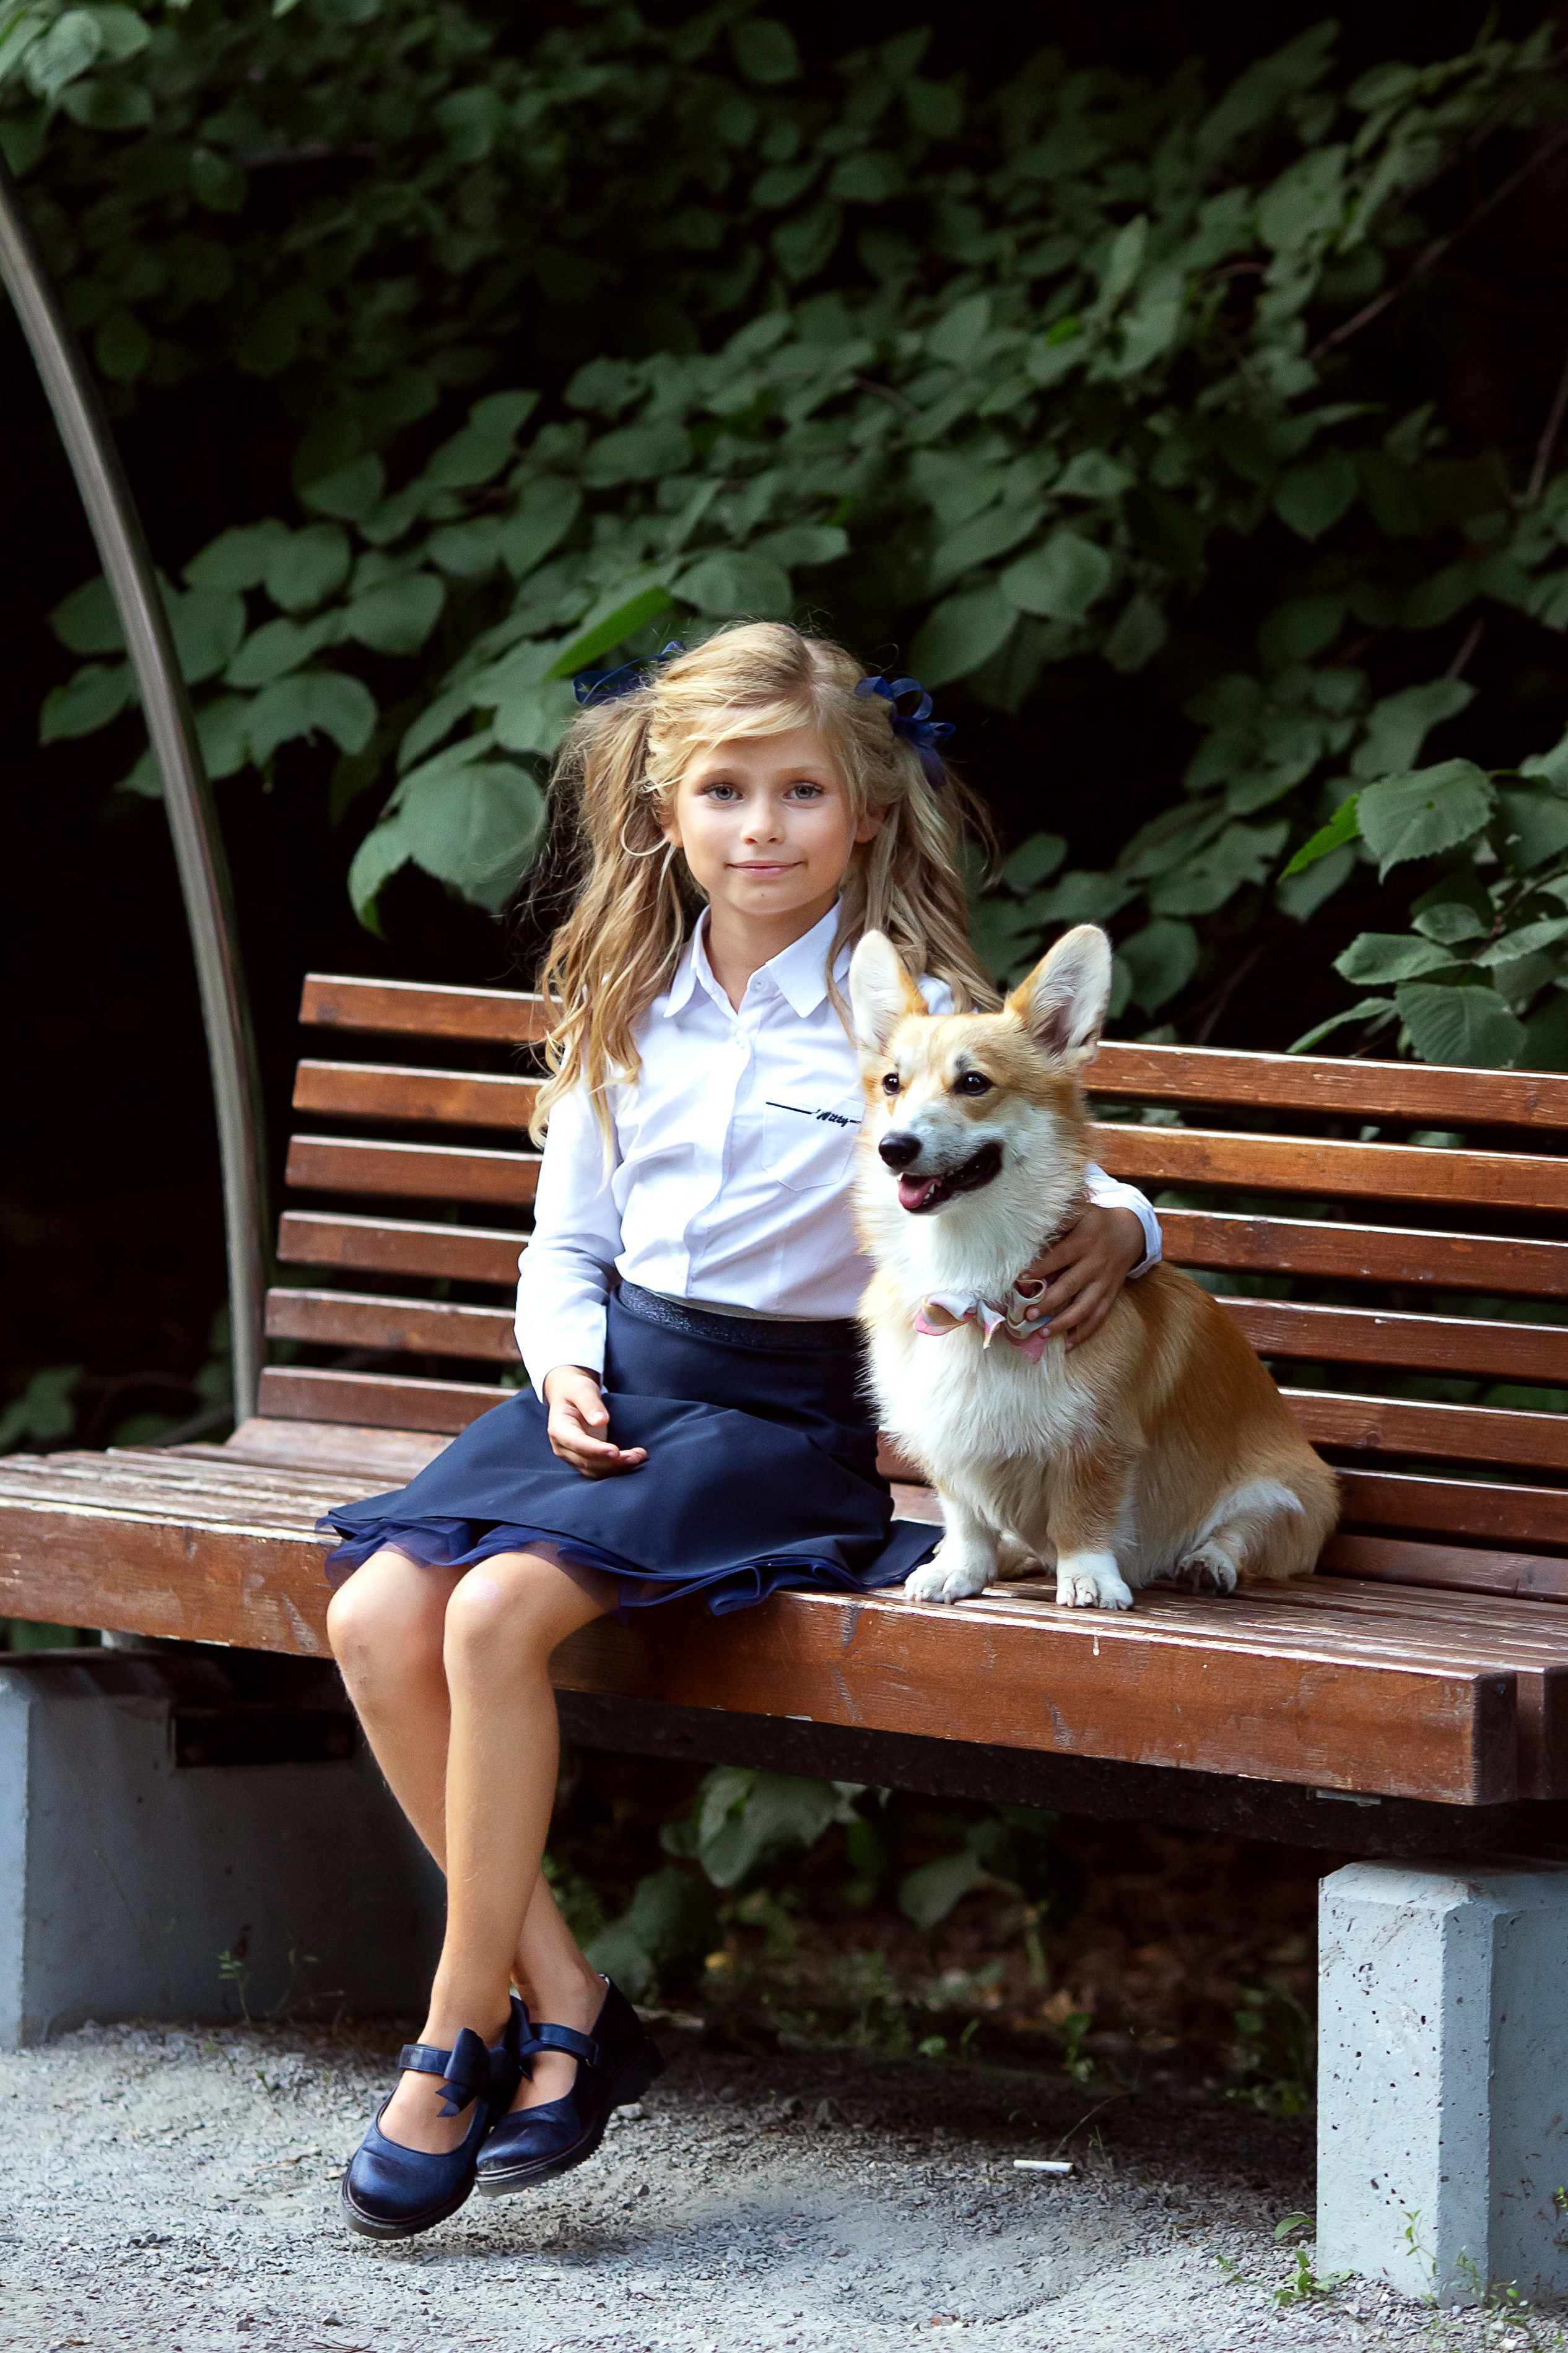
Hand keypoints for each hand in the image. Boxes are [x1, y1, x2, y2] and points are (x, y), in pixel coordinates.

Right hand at [542, 1366, 647, 1477]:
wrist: (570, 1396)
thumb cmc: (575, 1390)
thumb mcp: (582, 1390)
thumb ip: (590, 1404)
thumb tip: (601, 1421)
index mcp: (558, 1429)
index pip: (577, 1443)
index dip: (596, 1450)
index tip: (616, 1451)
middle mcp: (562, 1447)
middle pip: (587, 1460)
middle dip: (613, 1461)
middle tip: (638, 1455)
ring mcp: (572, 1456)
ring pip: (594, 1470)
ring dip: (617, 1467)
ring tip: (639, 1456)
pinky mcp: (583, 1459)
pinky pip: (599, 1470)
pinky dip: (616, 1468)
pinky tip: (632, 1460)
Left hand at [1016, 1205, 1145, 1352]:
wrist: (1131, 1232)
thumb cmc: (1096, 1221)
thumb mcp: (1081, 1211)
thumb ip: (1060, 1218)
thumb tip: (1032, 1226)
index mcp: (1084, 1241)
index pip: (1059, 1257)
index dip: (1041, 1268)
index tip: (1021, 1279)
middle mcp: (1095, 1264)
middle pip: (1071, 1286)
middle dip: (1049, 1302)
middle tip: (1028, 1315)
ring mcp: (1104, 1282)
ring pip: (1085, 1307)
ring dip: (1064, 1323)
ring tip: (1043, 1333)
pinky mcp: (1111, 1295)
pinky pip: (1099, 1317)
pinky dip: (1085, 1332)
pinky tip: (1068, 1345)